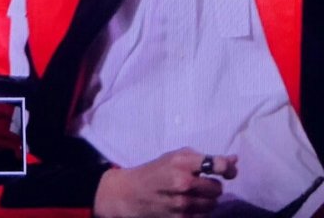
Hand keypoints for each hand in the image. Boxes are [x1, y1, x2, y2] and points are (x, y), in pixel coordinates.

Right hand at [94, 147, 237, 217]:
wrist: (132, 192)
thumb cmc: (157, 170)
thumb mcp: (177, 156)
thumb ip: (205, 158)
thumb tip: (235, 160)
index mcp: (182, 162)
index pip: (217, 165)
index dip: (227, 168)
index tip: (229, 170)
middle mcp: (183, 182)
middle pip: (218, 189)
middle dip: (213, 186)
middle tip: (201, 183)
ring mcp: (182, 204)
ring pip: (213, 205)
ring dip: (208, 200)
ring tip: (194, 194)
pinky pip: (204, 217)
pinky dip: (201, 212)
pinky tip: (189, 205)